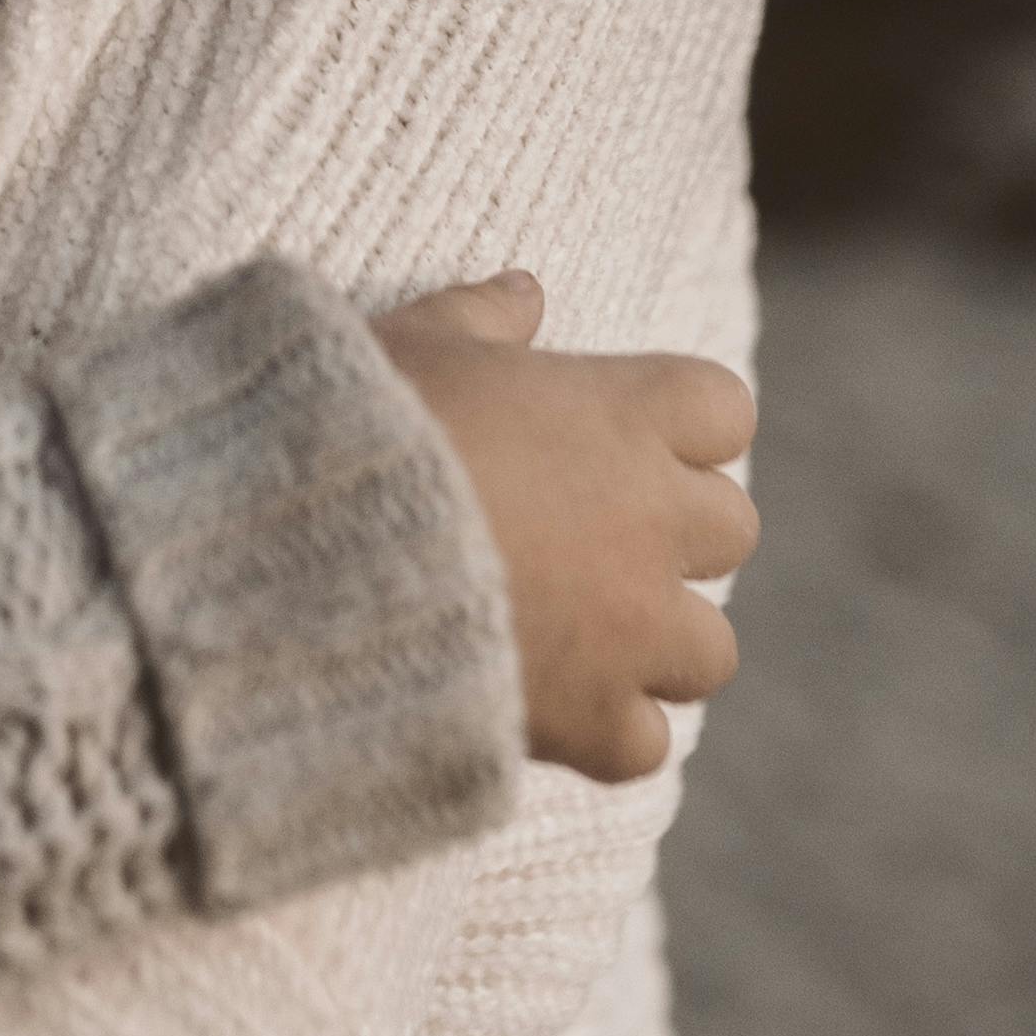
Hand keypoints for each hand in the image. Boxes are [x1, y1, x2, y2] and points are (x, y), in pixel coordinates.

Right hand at [373, 270, 757, 789]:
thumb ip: (481, 315)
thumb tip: (526, 292)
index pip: (722, 408)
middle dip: (672, 536)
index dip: (678, 427)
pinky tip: (546, 713)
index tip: (617, 438)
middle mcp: (654, 518)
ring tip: (578, 639)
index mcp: (625, 411)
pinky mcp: (592, 717)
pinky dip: (605, 735)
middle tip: (589, 540)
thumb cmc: (357, 428)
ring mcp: (634, 626)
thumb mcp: (410, 342)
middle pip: (730, 528)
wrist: (304, 555)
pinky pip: (645, 743)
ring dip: (657, 644)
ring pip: (712, 649)